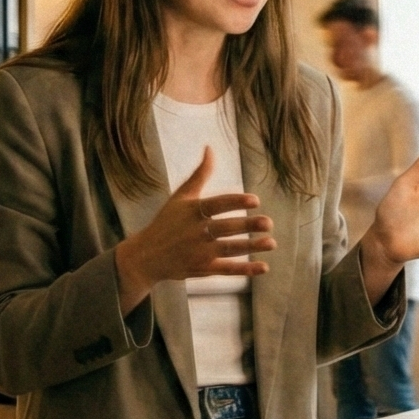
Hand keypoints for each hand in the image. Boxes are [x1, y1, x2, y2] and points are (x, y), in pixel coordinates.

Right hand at [115, 147, 275, 313]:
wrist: (146, 256)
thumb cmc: (167, 221)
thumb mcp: (180, 197)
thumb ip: (199, 175)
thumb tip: (210, 148)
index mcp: (191, 212)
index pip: (216, 205)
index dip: (235, 202)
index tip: (255, 200)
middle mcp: (195, 232)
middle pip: (225, 229)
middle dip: (247, 226)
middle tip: (268, 222)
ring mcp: (200, 253)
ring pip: (229, 250)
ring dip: (251, 247)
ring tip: (271, 242)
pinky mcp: (203, 269)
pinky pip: (227, 269)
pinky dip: (245, 270)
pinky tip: (263, 266)